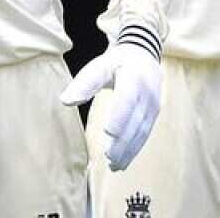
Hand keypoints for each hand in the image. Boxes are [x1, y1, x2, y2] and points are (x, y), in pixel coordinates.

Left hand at [60, 41, 160, 171]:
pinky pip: (145, 134)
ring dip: (129, 150)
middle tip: (109, 158)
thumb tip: (65, 100)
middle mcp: (147, 94)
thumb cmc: (117, 62)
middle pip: (135, 121)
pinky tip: (123, 161)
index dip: (119, 117)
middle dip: (123, 141)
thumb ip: (84, 83)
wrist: (144, 55)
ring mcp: (153, 106)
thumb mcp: (100, 65)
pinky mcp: (154, 115)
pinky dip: (134, 149)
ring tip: (115, 165)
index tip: (107, 133)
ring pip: (141, 132)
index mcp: (133, 78)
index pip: (127, 100)